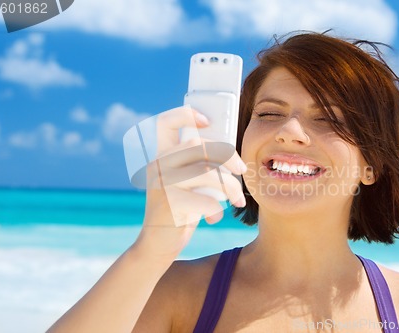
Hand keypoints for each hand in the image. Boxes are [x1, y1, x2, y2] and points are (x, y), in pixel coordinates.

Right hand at [134, 106, 246, 257]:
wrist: (157, 246)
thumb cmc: (180, 210)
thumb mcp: (185, 182)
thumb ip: (196, 164)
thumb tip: (230, 152)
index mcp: (159, 155)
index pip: (164, 122)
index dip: (185, 114)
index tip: (208, 120)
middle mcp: (156, 164)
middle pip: (199, 144)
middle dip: (228, 156)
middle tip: (242, 171)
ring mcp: (160, 183)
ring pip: (208, 172)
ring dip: (231, 187)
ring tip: (237, 200)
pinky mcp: (168, 203)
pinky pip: (206, 200)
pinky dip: (217, 210)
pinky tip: (214, 218)